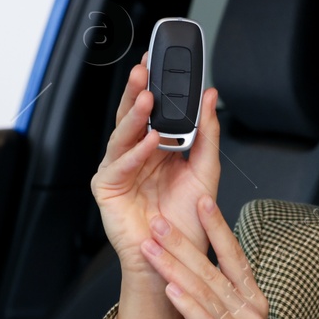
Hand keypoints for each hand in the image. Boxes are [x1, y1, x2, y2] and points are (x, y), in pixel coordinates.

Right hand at [91, 54, 221, 279]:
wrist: (178, 259)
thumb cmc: (188, 220)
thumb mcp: (206, 170)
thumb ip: (207, 133)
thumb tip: (210, 96)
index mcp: (157, 146)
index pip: (154, 108)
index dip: (155, 83)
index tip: (161, 59)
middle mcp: (136, 154)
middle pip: (134, 115)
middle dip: (138, 89)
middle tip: (145, 68)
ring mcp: (119, 169)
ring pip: (122, 134)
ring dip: (135, 115)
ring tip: (148, 97)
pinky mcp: (107, 188)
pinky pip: (119, 165)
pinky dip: (135, 153)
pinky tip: (149, 142)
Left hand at [140, 195, 268, 318]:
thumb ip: (220, 292)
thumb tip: (194, 257)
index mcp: (254, 301)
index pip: (235, 256)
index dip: (218, 228)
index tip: (202, 201)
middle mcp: (252, 313)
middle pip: (212, 271)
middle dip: (182, 243)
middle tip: (157, 222)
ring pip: (204, 293)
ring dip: (174, 268)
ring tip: (151, 249)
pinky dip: (187, 305)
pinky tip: (170, 289)